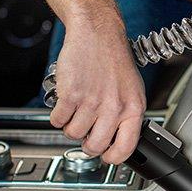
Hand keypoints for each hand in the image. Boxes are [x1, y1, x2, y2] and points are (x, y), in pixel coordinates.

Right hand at [50, 16, 145, 163]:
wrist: (98, 33)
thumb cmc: (115, 61)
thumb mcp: (133, 90)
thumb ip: (127, 116)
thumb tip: (118, 141)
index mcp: (133, 108)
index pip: (126, 147)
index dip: (114, 158)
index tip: (107, 157)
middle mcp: (114, 107)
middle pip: (96, 146)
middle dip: (88, 145)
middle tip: (86, 134)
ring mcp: (91, 101)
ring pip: (74, 134)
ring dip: (71, 127)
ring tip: (77, 112)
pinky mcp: (71, 93)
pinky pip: (58, 120)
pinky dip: (58, 116)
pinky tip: (65, 105)